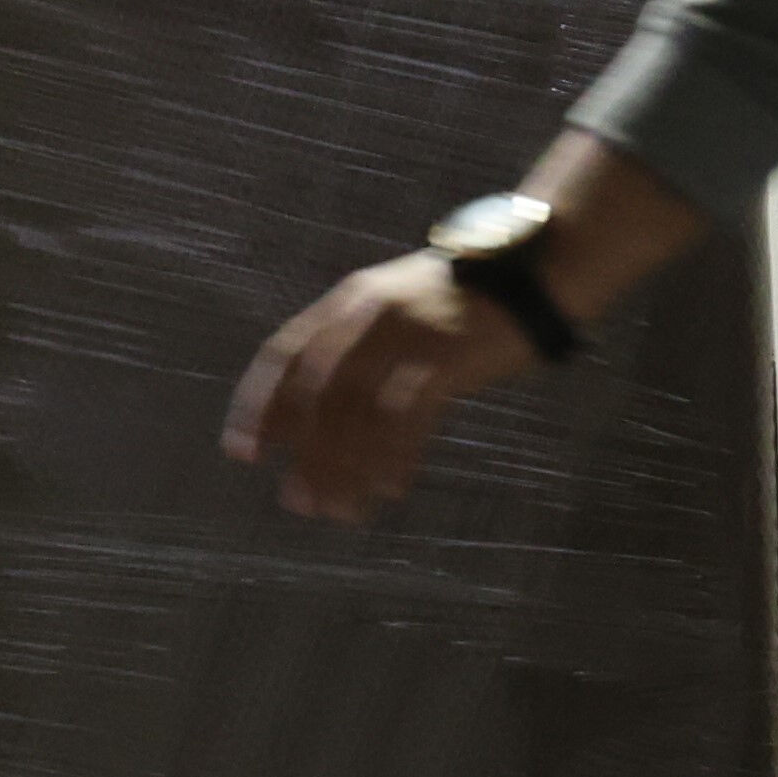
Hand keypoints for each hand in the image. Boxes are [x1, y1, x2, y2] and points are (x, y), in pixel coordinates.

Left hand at [223, 256, 544, 525]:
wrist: (535, 268)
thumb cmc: (464, 300)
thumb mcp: (397, 306)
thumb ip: (358, 345)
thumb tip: (318, 412)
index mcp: (349, 300)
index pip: (284, 354)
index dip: (259, 406)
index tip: (243, 452)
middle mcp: (369, 313)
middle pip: (318, 391)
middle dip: (303, 450)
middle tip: (295, 500)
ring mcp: (408, 331)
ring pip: (359, 409)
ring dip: (345, 465)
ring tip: (339, 509)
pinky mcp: (447, 353)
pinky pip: (408, 415)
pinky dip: (394, 455)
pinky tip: (389, 487)